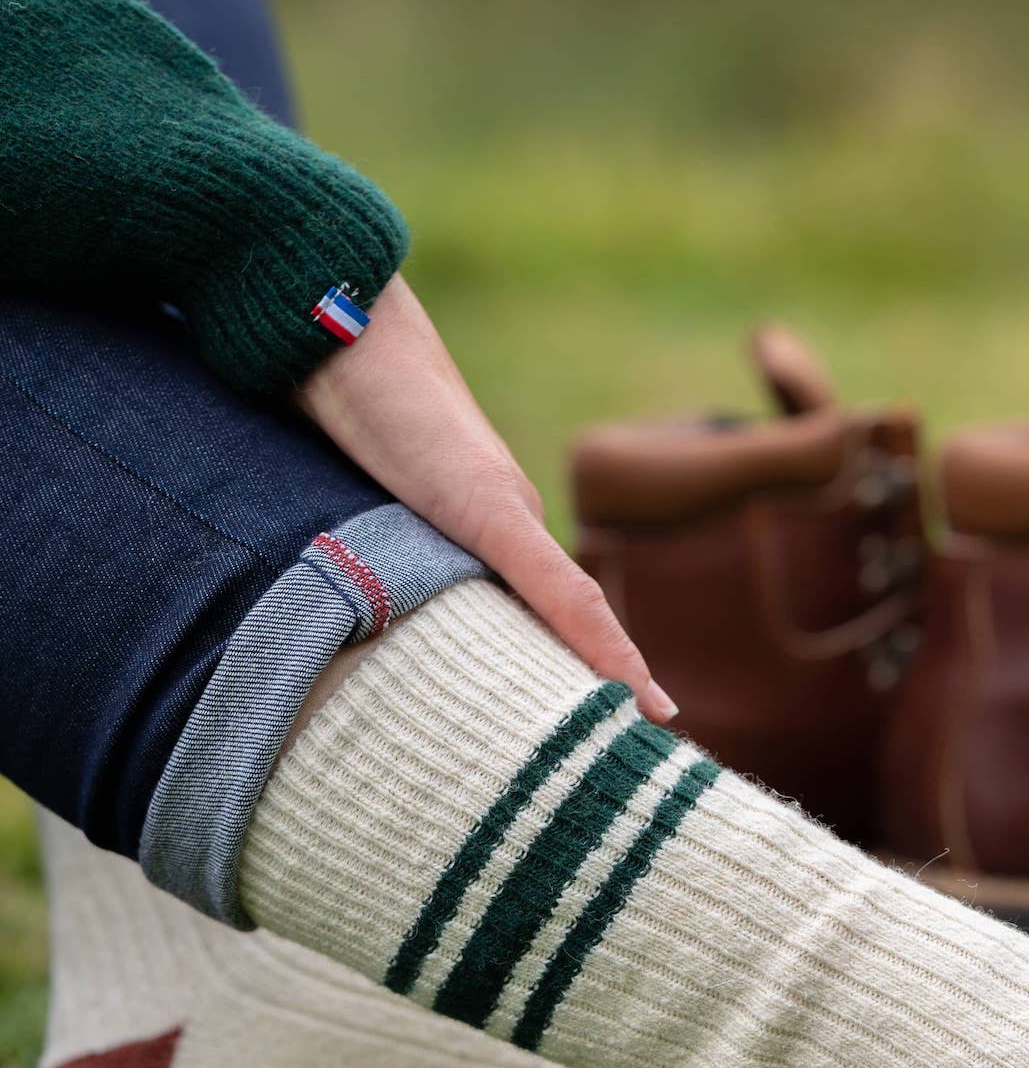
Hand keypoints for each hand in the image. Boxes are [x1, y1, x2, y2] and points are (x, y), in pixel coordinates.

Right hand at [295, 273, 677, 723]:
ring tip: (653, 732)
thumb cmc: (339, 397)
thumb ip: (373, 539)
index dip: (586, 663)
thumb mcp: (352, 493)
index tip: (626, 723)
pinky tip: (630, 689)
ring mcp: (503, 508)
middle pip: (569, 619)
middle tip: (646, 748)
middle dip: (605, 684)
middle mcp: (509, 517)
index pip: (548, 605)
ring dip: (610, 674)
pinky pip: (552, 587)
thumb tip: (352, 599)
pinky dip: (593, 640)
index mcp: (486, 519)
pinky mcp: (483, 503)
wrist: (337, 318)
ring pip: (574, 612)